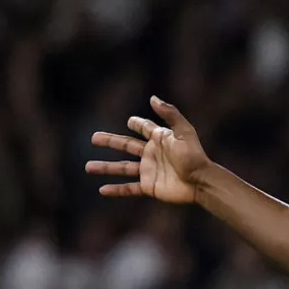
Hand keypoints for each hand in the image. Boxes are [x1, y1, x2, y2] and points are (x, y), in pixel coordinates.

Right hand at [86, 96, 210, 203]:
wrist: (201, 182)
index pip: (145, 128)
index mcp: (160, 139)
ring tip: (88, 167)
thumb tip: (152, 98)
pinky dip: (116, 190)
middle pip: (126, 146)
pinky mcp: (149, 187)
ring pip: (122, 168)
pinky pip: (129, 188)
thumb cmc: (194, 156)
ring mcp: (149, 171)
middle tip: (93, 138)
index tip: (130, 121)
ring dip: (105, 167)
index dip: (138, 124)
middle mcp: (152, 154)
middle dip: (110, 142)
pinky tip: (102, 190)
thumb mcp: (183, 132)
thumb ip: (169, 114)